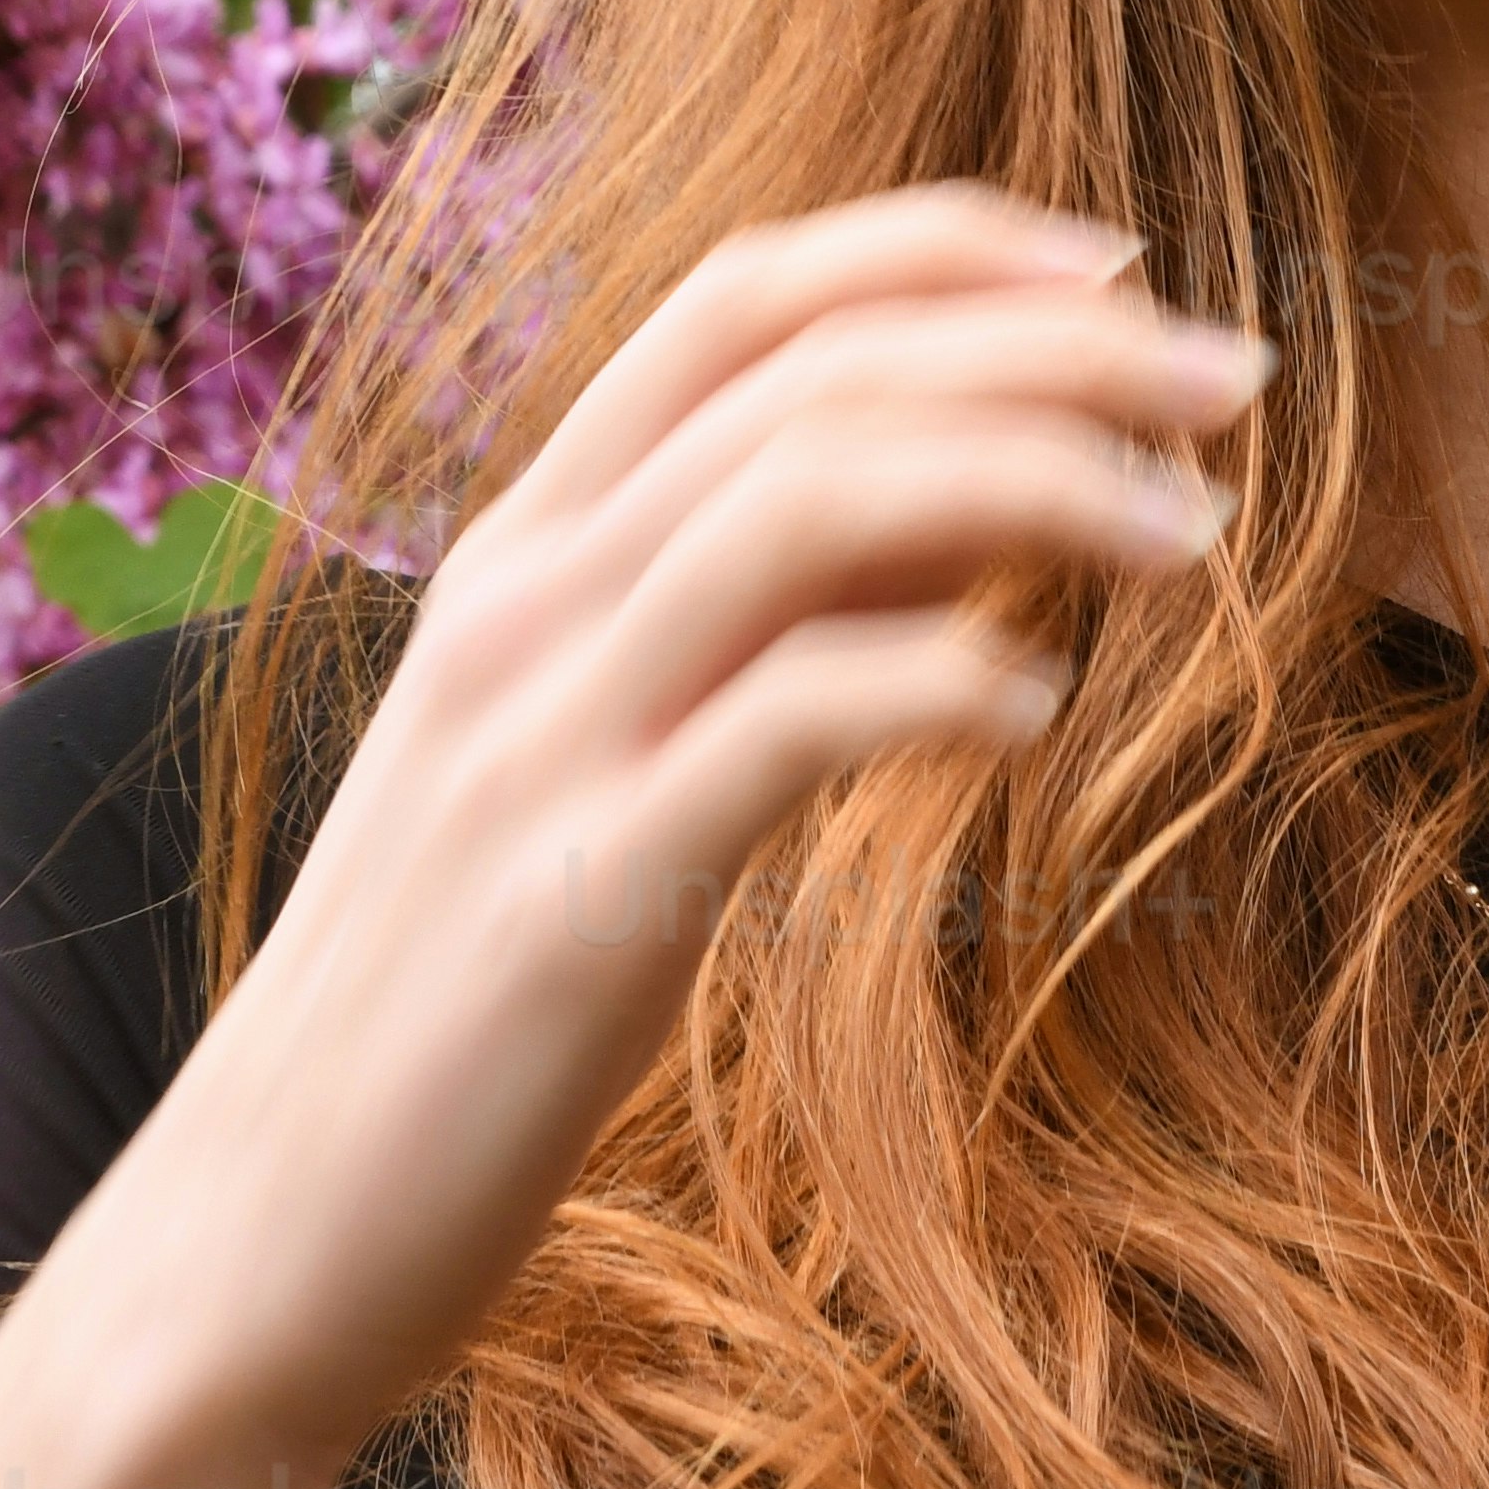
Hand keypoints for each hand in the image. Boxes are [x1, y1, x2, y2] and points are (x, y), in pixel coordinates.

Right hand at [176, 189, 1266, 1464]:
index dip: (941, 250)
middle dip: (1046, 348)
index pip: (741, 298)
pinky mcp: (576, 900)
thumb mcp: (589, 759)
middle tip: (1235, 384)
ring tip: (1193, 532)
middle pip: (807, 372)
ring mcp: (539, 741)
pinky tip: (1041, 707)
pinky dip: (936, 681)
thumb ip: (752, 624)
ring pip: (801, 501)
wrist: (253, 1239)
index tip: (1122, 275)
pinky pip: (782, 724)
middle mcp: (523, 602)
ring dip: (1032, 481)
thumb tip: (968, 522)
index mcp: (522, 548)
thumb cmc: (455, 1000)